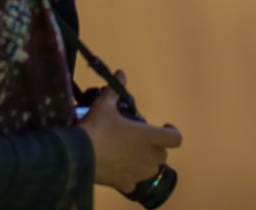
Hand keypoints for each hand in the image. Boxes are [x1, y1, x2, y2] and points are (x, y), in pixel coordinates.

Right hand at [78, 72, 182, 193]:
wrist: (79, 155)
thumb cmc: (97, 128)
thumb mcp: (105, 104)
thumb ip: (116, 90)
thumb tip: (121, 72)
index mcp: (149, 136)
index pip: (176, 138)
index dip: (172, 132)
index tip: (163, 127)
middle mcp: (149, 156)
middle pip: (163, 153)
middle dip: (155, 147)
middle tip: (140, 139)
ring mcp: (138, 173)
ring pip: (151, 169)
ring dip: (145, 162)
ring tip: (131, 154)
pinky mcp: (126, 184)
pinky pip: (133, 182)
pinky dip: (129, 176)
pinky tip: (117, 169)